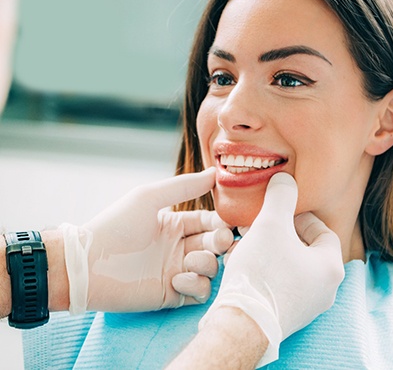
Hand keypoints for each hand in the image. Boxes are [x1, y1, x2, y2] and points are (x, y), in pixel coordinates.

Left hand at [60, 168, 233, 313]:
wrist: (88, 264)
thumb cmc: (116, 225)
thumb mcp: (149, 197)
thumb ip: (184, 186)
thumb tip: (215, 173)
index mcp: (174, 224)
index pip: (208, 221)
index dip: (221, 221)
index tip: (230, 222)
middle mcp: (177, 247)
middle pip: (214, 244)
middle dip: (222, 242)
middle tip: (222, 240)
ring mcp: (175, 271)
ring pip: (211, 268)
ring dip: (207, 263)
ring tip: (189, 260)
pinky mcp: (171, 294)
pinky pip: (199, 291)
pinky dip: (196, 285)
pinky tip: (177, 279)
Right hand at [199, 172, 343, 365]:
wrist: (242, 323)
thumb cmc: (262, 272)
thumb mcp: (271, 223)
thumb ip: (281, 196)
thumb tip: (285, 178)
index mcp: (330, 267)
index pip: (323, 231)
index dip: (301, 216)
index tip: (281, 212)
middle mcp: (324, 289)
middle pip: (304, 248)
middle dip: (279, 231)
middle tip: (260, 224)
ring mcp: (306, 305)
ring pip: (289, 264)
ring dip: (268, 248)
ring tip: (246, 240)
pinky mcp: (286, 314)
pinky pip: (279, 282)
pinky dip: (264, 267)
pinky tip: (243, 260)